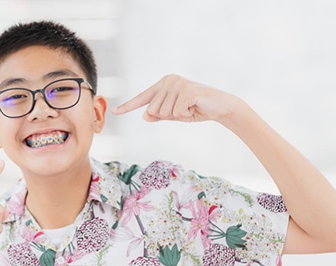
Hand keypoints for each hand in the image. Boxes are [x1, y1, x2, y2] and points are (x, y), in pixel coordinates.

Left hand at [111, 74, 239, 122]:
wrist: (220, 107)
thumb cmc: (196, 109)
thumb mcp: (174, 114)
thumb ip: (159, 115)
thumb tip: (145, 115)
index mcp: (163, 84)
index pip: (143, 98)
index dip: (128, 106)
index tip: (115, 112)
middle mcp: (168, 81)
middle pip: (153, 110)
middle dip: (168, 116)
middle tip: (184, 110)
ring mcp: (177, 84)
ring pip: (163, 112)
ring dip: (178, 115)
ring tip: (190, 107)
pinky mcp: (186, 90)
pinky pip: (176, 113)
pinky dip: (186, 115)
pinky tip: (195, 107)